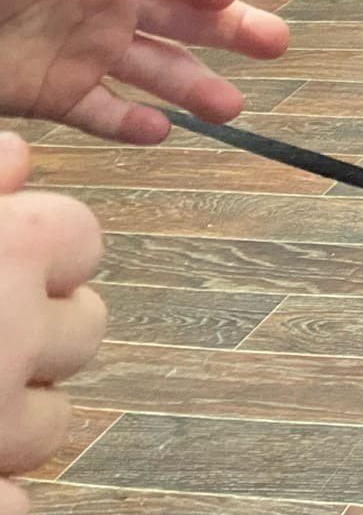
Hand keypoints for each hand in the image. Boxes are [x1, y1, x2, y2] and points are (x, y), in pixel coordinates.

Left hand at [0, 0, 289, 143]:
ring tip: (233, 108)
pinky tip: (160, 132)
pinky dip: (130, 122)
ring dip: (193, 85)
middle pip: (179, 15)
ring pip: (152, 68)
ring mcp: (80, 49)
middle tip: (277, 44)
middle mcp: (101, 1)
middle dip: (229, 30)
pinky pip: (101, 110)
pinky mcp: (51, 93)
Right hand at [0, 132, 105, 507]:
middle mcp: (17, 330)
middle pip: (83, 328)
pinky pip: (18, 501)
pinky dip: (5, 493)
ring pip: (50, 417)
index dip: (45, 247)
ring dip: (13, 408)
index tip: (14, 253)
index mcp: (13, 247)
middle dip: (39, 327)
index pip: (82, 239)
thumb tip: (18, 154)